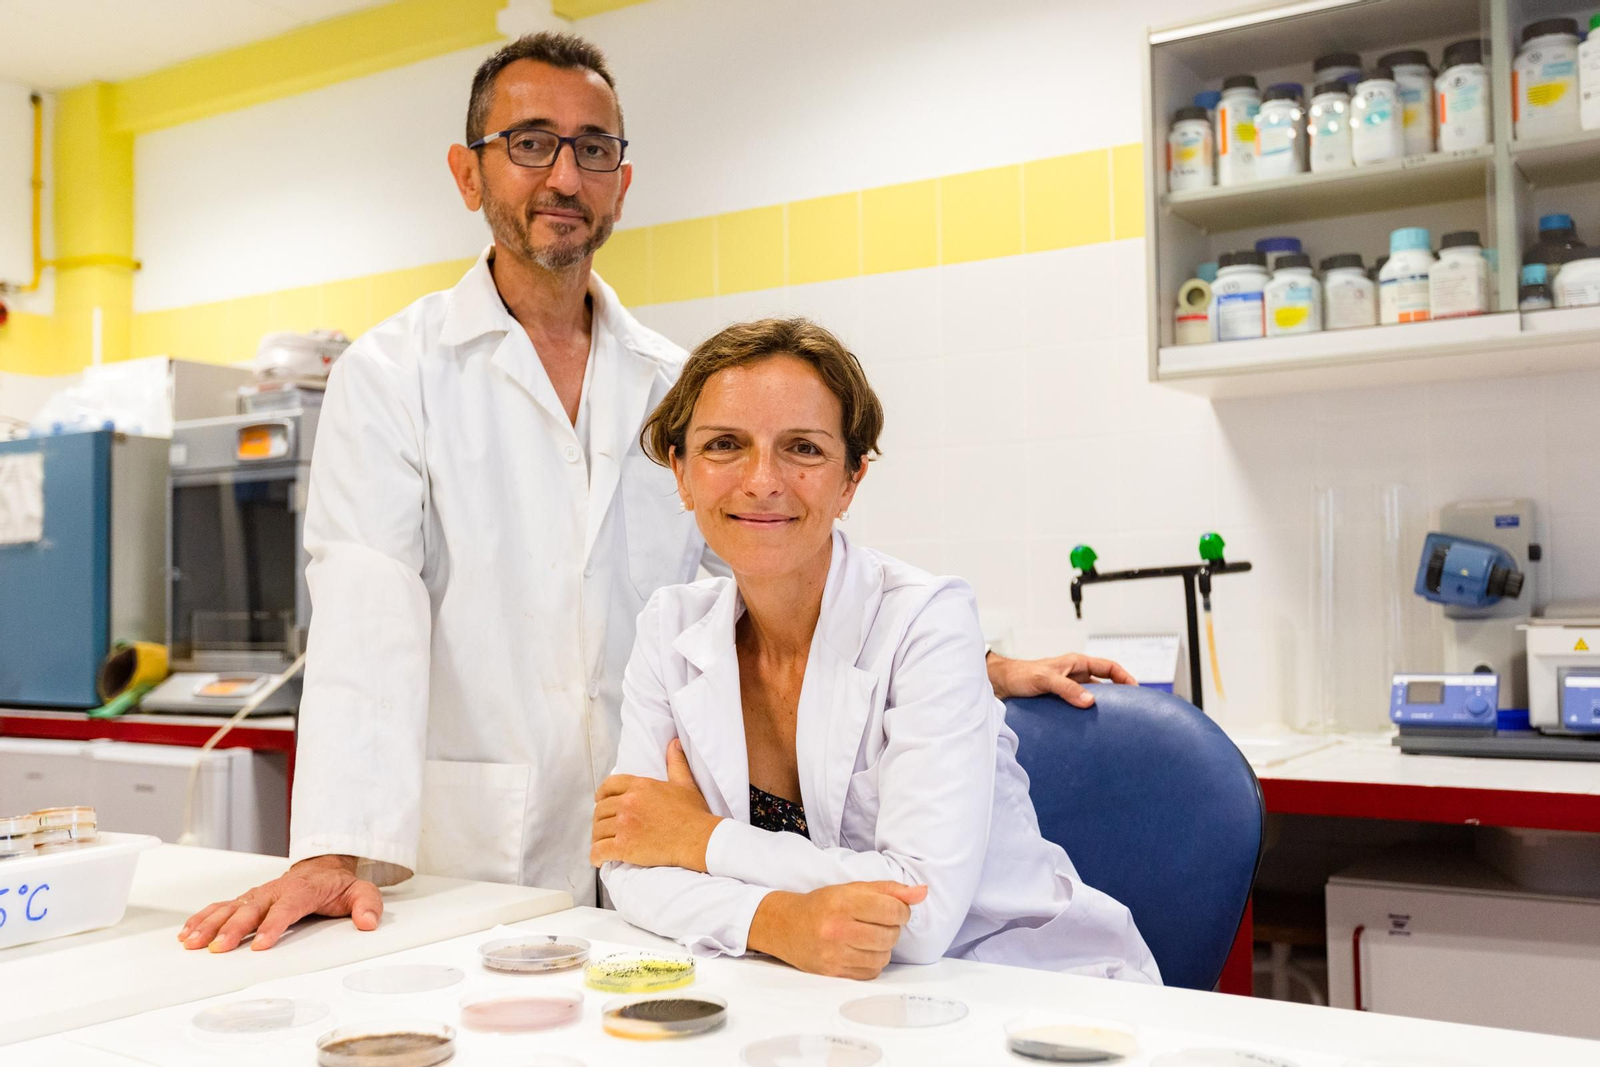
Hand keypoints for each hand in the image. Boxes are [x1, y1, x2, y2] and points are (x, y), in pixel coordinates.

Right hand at [177, 854, 381, 952]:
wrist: (322, 868)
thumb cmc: (337, 885)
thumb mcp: (361, 891)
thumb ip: (367, 906)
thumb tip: (369, 923)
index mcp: (302, 891)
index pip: (286, 909)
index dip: (273, 927)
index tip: (260, 946)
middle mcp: (275, 891)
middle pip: (251, 910)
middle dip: (233, 929)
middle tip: (218, 949)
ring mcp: (258, 895)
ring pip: (230, 908)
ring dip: (210, 925)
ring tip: (192, 943)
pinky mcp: (247, 899)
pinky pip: (221, 907)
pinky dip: (202, 918)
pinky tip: (187, 932)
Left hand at [591, 738, 720, 871]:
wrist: (698, 839)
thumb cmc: (694, 813)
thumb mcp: (685, 783)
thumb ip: (676, 762)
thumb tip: (674, 743)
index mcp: (640, 786)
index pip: (609, 785)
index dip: (601, 794)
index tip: (601, 802)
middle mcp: (629, 803)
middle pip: (600, 809)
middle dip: (600, 819)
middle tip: (605, 827)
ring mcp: (625, 825)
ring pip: (598, 830)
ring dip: (598, 838)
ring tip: (603, 844)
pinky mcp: (624, 847)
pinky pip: (599, 851)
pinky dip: (596, 856)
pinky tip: (600, 860)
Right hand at [749, 881, 928, 979]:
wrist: (786, 927)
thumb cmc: (822, 905)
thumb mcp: (853, 889)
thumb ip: (889, 890)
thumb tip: (922, 892)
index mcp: (844, 902)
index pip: (893, 909)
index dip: (901, 910)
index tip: (894, 909)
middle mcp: (838, 929)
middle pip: (891, 935)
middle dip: (892, 928)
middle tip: (878, 923)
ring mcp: (835, 953)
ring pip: (883, 956)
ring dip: (883, 947)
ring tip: (868, 937)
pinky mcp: (833, 972)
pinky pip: (872, 972)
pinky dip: (872, 962)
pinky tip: (860, 951)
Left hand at [987, 652, 1136, 707]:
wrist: (1001, 684)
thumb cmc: (1021, 675)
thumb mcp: (1045, 679)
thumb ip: (1067, 689)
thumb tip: (1090, 702)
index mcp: (1076, 663)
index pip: (1108, 667)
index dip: (1125, 677)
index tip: (1137, 690)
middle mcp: (1075, 674)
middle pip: (1105, 683)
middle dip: (1119, 695)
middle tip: (1131, 711)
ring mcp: (1069, 687)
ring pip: (1092, 696)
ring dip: (1102, 707)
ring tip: (1113, 722)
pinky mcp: (1061, 699)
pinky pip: (1080, 706)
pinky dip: (1087, 714)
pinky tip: (1090, 727)